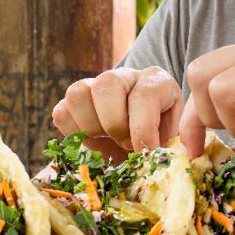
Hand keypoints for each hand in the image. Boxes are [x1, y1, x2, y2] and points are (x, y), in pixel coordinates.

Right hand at [52, 66, 184, 151]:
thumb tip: (155, 159)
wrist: (145, 137)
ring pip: (77, 93)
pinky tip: (93, 142)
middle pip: (107, 84)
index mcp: (155, 81)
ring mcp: (95, 85)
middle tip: (125, 144)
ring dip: (90, 127)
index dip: (143, 129)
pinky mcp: (74, 102)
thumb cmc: (162, 140)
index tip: (145, 153)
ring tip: (107, 142)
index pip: (144, 95)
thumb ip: (169, 147)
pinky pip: (61, 113)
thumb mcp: (173, 141)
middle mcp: (123, 76)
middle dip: (114, 124)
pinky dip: (73, 133)